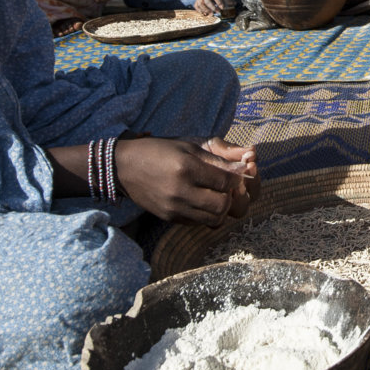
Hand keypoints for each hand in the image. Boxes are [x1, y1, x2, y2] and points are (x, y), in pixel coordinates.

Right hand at [114, 137, 258, 225]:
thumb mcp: (188, 146)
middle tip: (229, 187)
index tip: (238, 174)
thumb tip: (244, 166)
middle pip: (223, 206)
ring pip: (214, 220)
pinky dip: (207, 214)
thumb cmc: (159, 150)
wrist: (124, 167)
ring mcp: (174, 208)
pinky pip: (199, 223)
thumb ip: (217, 158)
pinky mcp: (170, 218)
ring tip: (218, 195)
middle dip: (232, 197)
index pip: (226, 182)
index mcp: (187, 168)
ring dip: (222, 209)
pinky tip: (204, 201)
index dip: (238, 179)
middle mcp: (181, 191)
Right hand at [194, 0, 235, 17]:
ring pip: (200, 3)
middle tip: (218, 12)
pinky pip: (196, 5)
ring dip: (205, 10)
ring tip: (211, 14)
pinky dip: (199, 10)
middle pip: (207, 0)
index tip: (222, 8)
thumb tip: (233, 4)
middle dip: (212, 7)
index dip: (219, 2)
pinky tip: (204, 14)